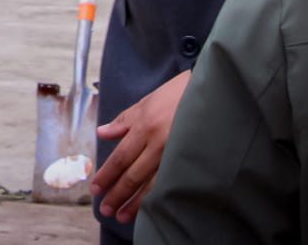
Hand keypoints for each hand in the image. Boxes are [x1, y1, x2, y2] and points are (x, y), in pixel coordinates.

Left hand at [90, 70, 189, 224]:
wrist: (211, 92)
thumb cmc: (177, 94)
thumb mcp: (146, 102)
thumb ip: (124, 121)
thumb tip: (102, 134)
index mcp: (145, 126)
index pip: (121, 157)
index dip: (107, 174)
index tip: (95, 189)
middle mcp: (159, 142)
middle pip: (133, 174)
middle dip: (118, 193)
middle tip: (105, 209)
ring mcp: (176, 153)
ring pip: (152, 184)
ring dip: (136, 202)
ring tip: (123, 216)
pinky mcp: (191, 160)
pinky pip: (171, 182)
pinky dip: (159, 197)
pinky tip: (152, 208)